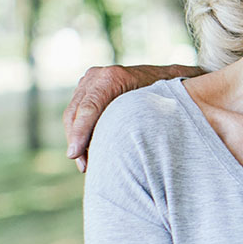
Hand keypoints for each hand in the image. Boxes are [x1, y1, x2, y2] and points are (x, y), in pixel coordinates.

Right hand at [63, 64, 201, 170]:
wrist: (167, 78)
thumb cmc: (170, 92)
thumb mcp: (165, 99)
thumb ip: (162, 108)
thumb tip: (167, 127)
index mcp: (113, 77)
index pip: (89, 107)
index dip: (80, 133)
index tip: (75, 155)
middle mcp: (97, 76)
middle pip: (75, 113)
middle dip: (76, 141)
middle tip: (84, 167)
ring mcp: (88, 81)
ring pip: (72, 115)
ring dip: (76, 139)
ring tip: (87, 164)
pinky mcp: (86, 90)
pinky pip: (76, 114)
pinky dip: (79, 133)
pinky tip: (88, 152)